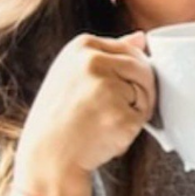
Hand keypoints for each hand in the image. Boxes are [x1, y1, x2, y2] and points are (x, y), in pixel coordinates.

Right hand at [15, 32, 153, 195]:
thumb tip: (142, 36)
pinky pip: (144, 117)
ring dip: (137, 111)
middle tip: (111, 112)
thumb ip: (109, 53)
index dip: (130, 76)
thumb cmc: (62, 118)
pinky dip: (132, 130)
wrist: (47, 158)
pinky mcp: (120, 114)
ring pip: (147, 92)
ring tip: (106, 121)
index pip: (132, 52)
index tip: (109, 93)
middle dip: (139, 93)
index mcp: (83, 46)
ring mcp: (107, 87)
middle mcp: (93, 61)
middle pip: (144, 69)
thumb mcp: (75, 73)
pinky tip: (106, 134)